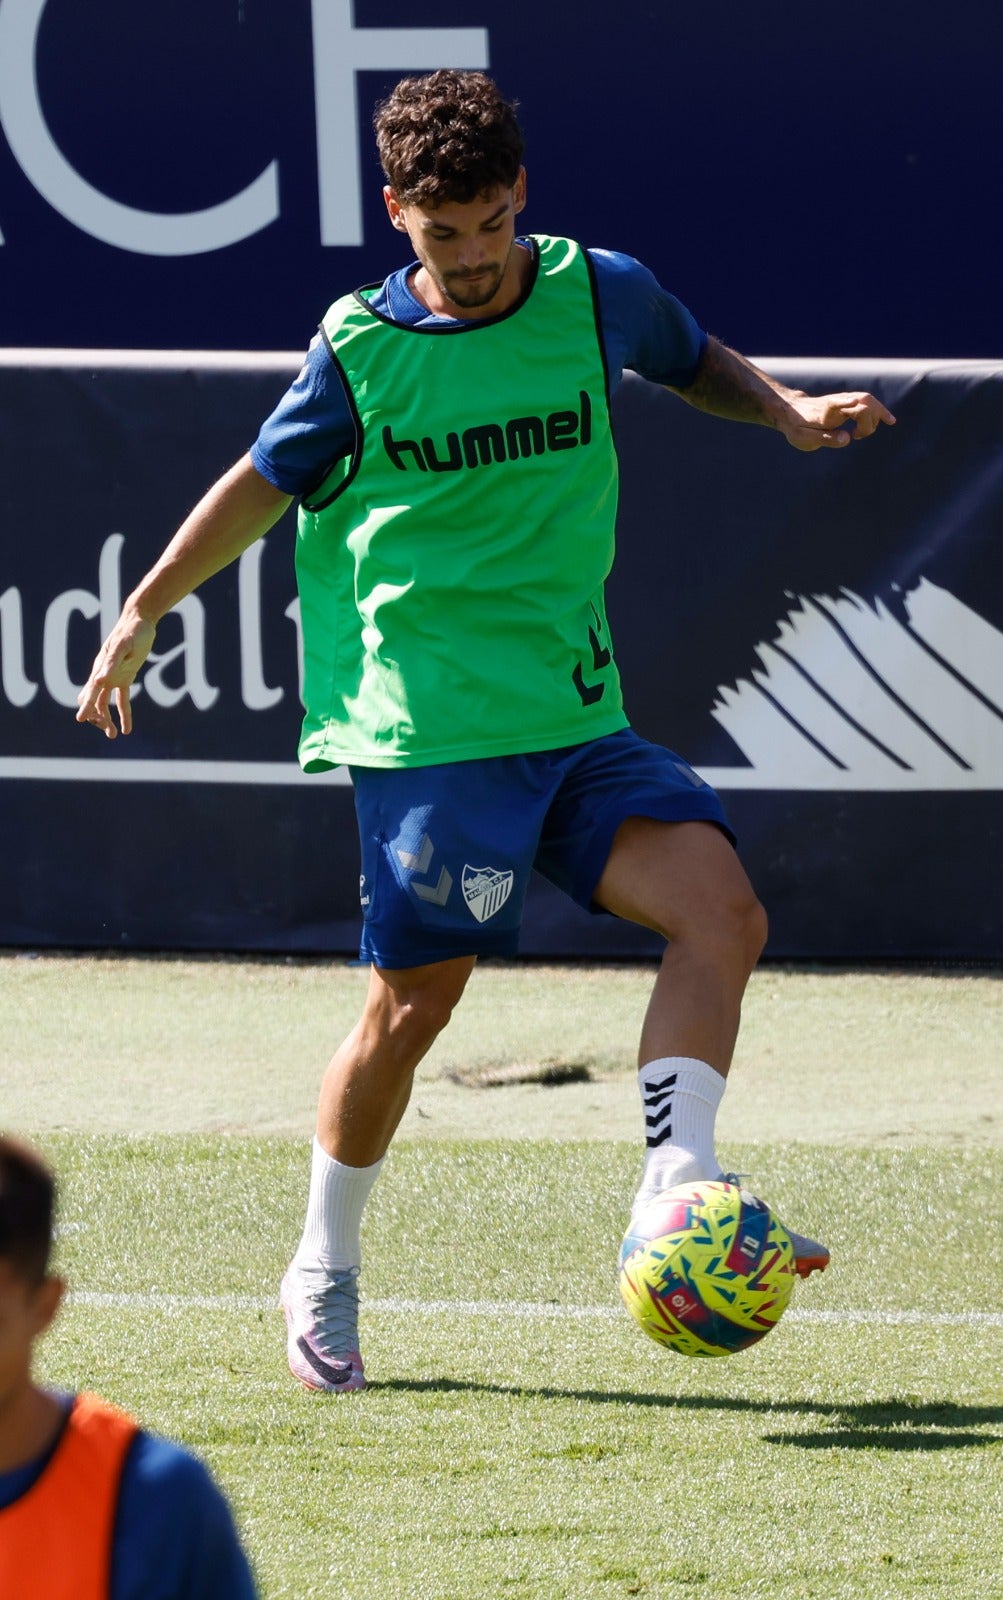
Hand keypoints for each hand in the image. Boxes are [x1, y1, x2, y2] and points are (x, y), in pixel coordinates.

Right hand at [75, 615, 156, 737]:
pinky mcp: (125, 677)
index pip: (89, 691)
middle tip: (108, 731)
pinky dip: (124, 714)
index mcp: (100, 668)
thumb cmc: (131, 631)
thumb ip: (111, 663)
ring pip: (104, 703)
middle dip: (97, 717)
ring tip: (114, 735)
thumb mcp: (123, 646)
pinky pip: (122, 699)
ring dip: (107, 719)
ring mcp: (113, 677)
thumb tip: (97, 680)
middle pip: (93, 701)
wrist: (139, 620)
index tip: (81, 719)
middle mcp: (103, 675)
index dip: (86, 705)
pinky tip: (127, 730)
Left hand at [780, 390, 896, 451]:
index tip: (856, 420)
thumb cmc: (796, 427)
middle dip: (869, 422)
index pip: (846, 404)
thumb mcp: (805, 438)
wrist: (789, 411)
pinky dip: (878, 410)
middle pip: (864, 403)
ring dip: (877, 415)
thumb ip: (826, 439)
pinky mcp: (846, 402)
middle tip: (857, 437)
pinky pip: (867, 402)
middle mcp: (838, 402)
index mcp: (828, 411)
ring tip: (879, 427)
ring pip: (868, 401)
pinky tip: (889, 420)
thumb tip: (848, 439)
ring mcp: (843, 400)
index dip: (855, 410)